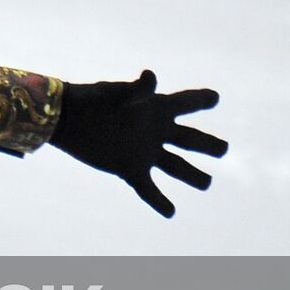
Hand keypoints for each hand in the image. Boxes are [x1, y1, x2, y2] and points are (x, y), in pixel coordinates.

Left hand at [52, 70, 226, 217]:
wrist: (65, 118)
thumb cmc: (92, 101)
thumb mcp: (116, 95)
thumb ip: (137, 90)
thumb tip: (150, 76)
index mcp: (156, 109)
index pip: (186, 103)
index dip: (201, 99)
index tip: (214, 97)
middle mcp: (154, 131)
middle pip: (189, 139)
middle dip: (208, 145)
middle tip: (224, 149)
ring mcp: (144, 151)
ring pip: (175, 166)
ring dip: (192, 176)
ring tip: (205, 183)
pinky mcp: (129, 168)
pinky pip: (148, 188)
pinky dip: (159, 201)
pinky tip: (171, 212)